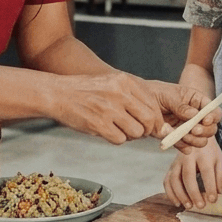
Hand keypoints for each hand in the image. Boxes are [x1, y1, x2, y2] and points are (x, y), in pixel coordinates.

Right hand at [48, 71, 174, 144]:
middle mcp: (120, 93)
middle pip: (149, 120)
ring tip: (118, 128)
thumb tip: (162, 126)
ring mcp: (109, 109)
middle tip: (138, 131)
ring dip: (130, 135)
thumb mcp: (113, 84)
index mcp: (125, 81)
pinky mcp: (99, 124)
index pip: (153, 104)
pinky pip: (120, 139)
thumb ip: (136, 100)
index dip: (157, 120)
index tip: (154, 127)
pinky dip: (116, 139)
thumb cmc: (88, 90)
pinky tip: (107, 130)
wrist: (58, 93)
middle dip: (147, 130)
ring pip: (136, 132)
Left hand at [147, 81, 221, 150]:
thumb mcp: (168, 95)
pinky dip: (182, 146)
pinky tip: (173, 140)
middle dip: (204, 131)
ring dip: (194, 140)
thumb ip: (181, 106)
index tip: (205, 120)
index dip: (213, 116)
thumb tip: (194, 115)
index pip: (213, 110)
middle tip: (192, 130)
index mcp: (197, 101)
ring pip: (201, 140)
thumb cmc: (156, 94)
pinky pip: (187, 148)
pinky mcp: (179, 139)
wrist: (140, 106)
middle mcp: (196, 117)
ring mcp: (188, 129)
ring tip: (181, 135)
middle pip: (211, 128)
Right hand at [164, 141, 221, 207]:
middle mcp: (188, 157)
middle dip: (193, 193)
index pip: (206, 172)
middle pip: (188, 175)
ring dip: (180, 194)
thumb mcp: (219, 161)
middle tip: (200, 206)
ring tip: (188, 206)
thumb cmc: (210, 152)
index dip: (210, 187)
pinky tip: (177, 202)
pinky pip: (167, 180)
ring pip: (174, 178)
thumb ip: (220, 178)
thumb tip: (219, 195)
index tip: (213, 200)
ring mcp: (177, 161)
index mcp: (203, 155)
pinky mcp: (171, 166)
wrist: (195, 136)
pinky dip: (170, 193)